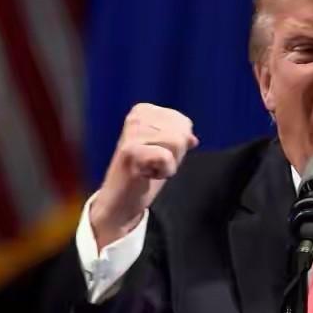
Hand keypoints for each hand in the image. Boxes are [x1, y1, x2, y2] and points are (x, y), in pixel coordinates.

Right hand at [90, 103, 198, 250]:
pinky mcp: (129, 151)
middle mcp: (136, 117)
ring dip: (169, 164)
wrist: (119, 201)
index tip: (157, 154)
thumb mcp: (166, 150)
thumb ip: (180, 138)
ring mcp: (131, 133)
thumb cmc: (143, 173)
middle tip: (153, 164)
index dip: (178, 145)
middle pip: (182, 133)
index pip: (184, 124)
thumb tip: (192, 140)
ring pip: (177, 143)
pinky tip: (147, 175)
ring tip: (149, 168)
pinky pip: (166, 157)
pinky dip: (164, 171)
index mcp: (144, 111)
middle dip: (175, 154)